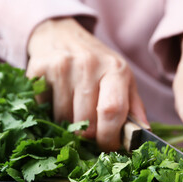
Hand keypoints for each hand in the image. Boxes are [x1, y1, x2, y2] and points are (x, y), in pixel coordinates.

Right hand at [26, 18, 147, 150]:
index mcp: (116, 70)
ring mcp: (62, 65)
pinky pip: (44, 107)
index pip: (112, 111)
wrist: (61, 34)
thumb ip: (134, 107)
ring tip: (73, 108)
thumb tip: (143, 135)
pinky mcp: (39, 69)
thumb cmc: (97, 63)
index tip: (107, 146)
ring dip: (68, 123)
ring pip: (63, 118)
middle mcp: (89, 64)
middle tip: (88, 128)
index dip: (109, 137)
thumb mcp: (122, 79)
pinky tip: (57, 97)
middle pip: (86, 122)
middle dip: (88, 135)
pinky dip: (50, 110)